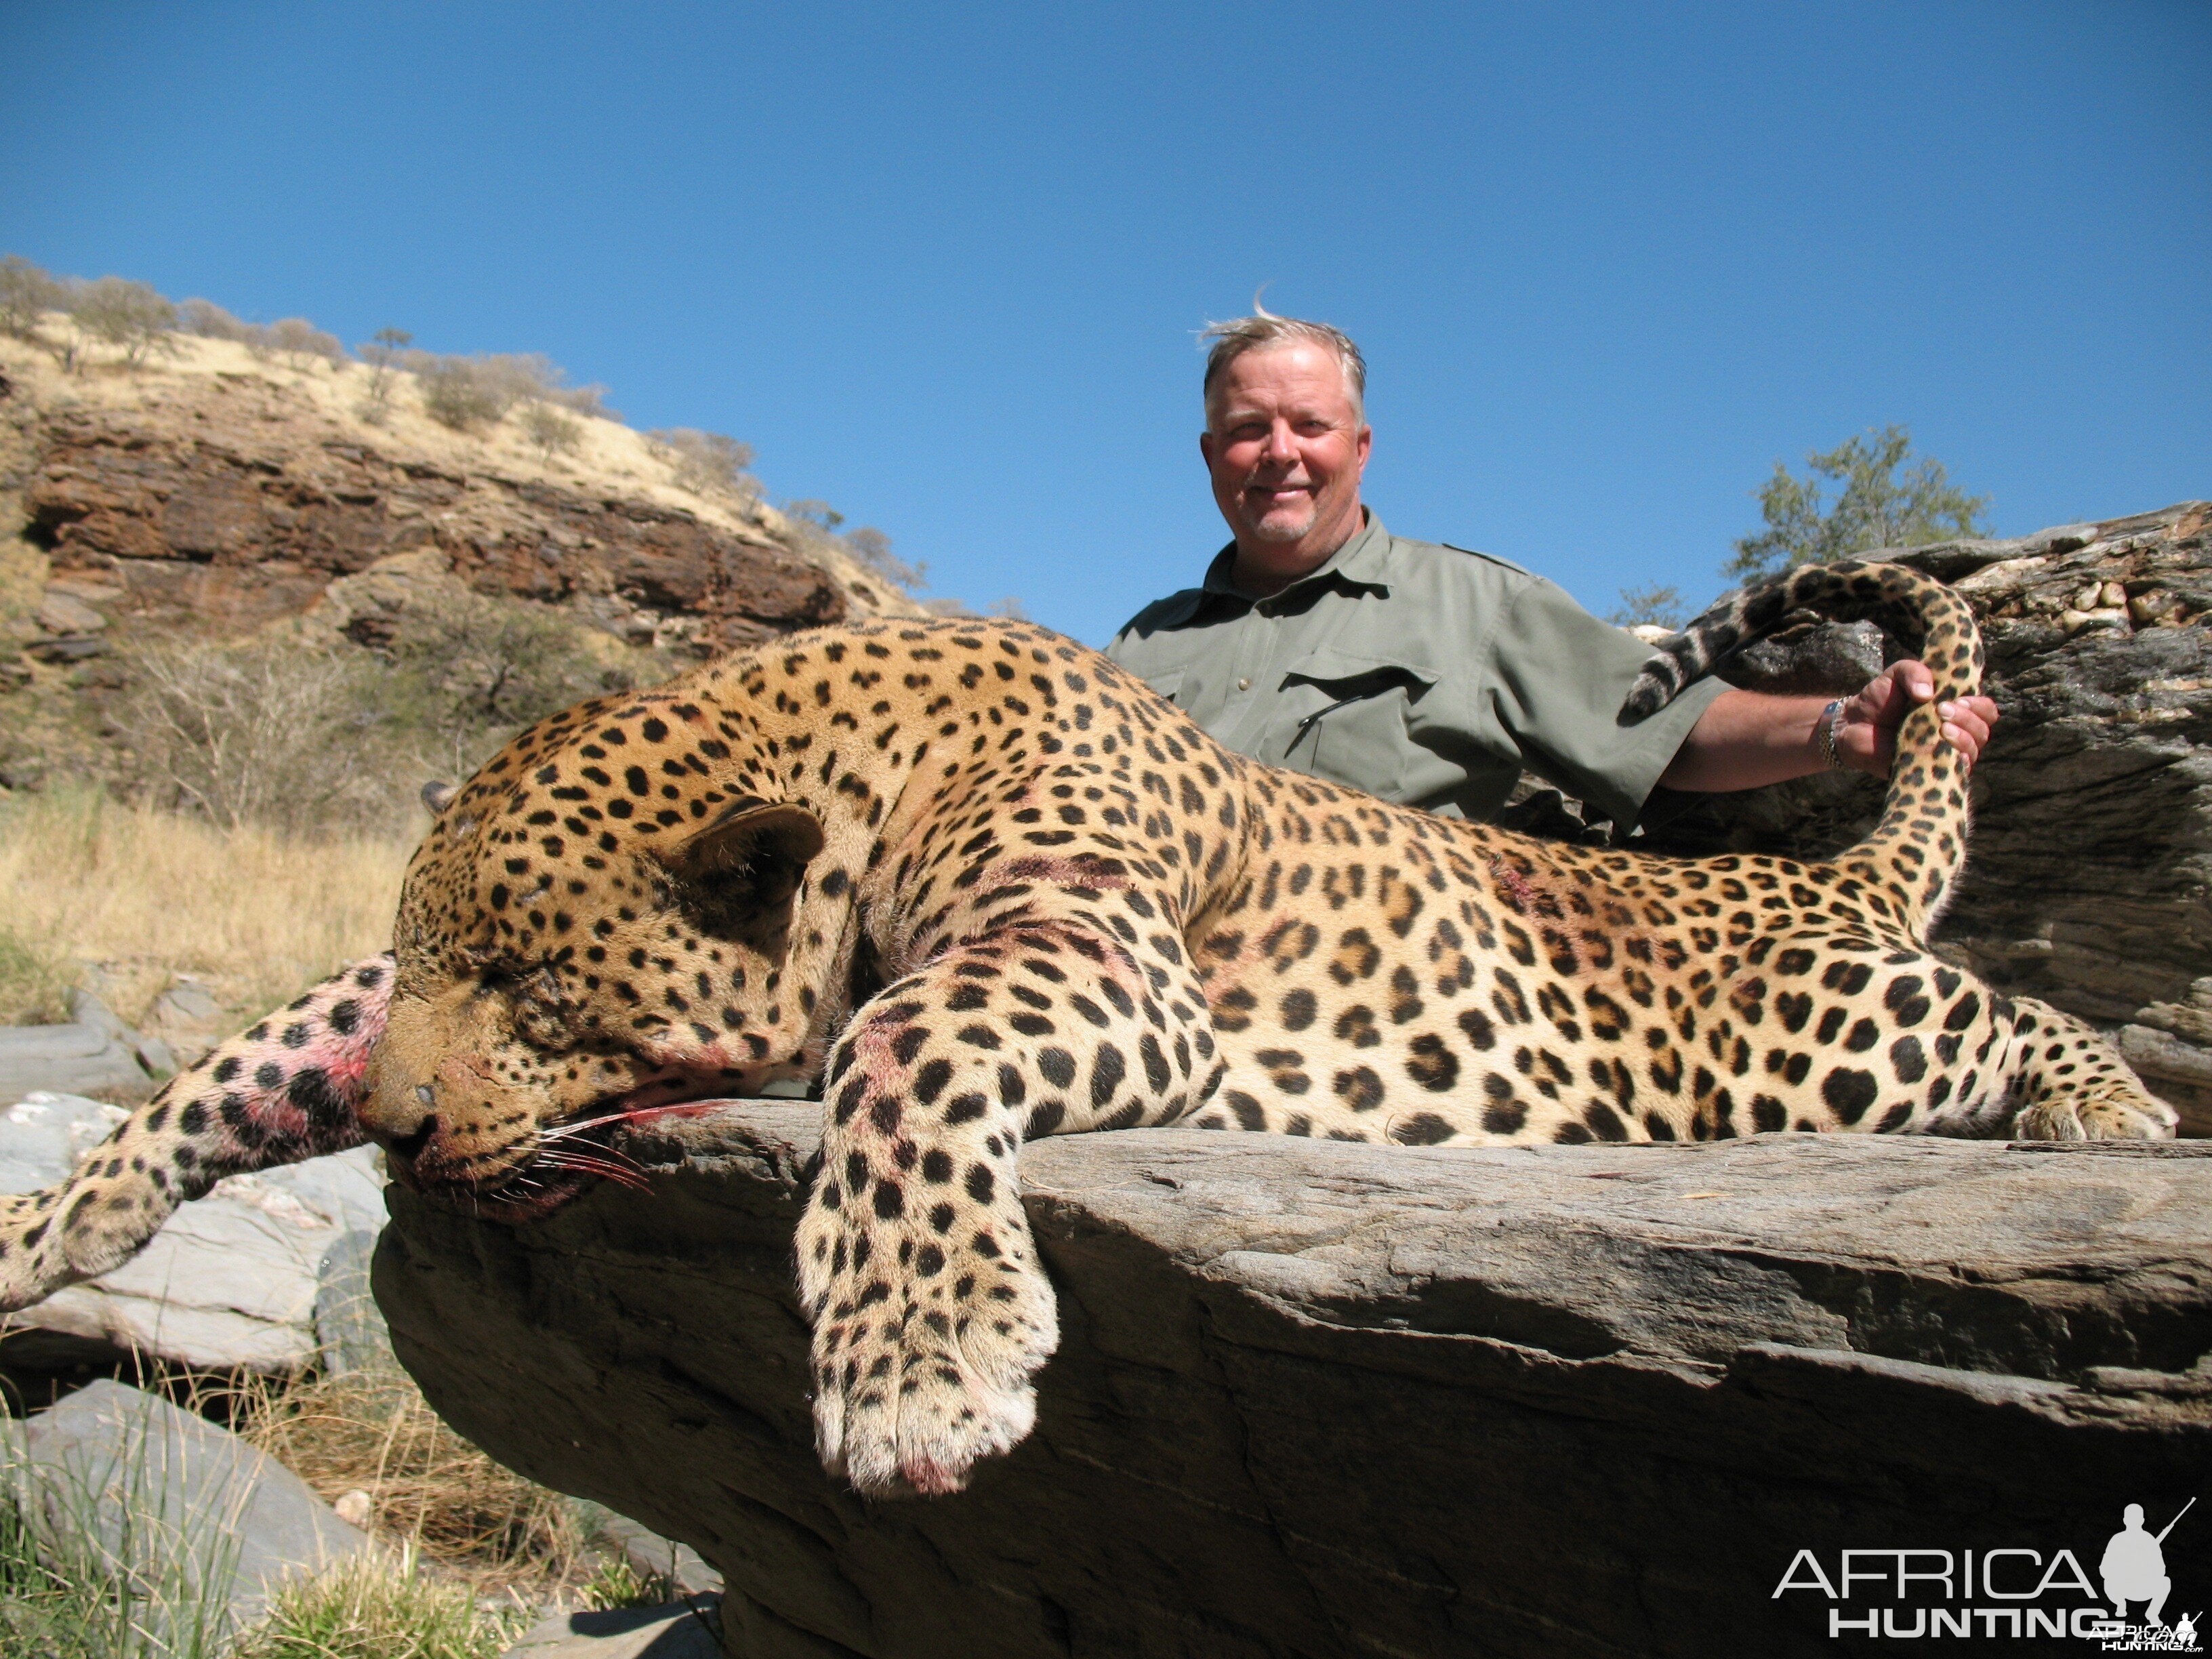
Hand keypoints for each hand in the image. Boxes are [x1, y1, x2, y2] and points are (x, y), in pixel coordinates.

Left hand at [1835, 660, 1997, 777]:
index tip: (1960, 700)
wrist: (1852, 724)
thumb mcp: (1897, 674)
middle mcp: (1954, 733)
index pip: (1985, 712)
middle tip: (1943, 710)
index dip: (1980, 707)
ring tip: (1941, 728)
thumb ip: (1914, 672)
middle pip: (1982, 733)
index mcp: (1955, 710)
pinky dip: (1953, 763)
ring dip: (1963, 739)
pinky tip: (1944, 751)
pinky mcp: (1927, 772)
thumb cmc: (1880, 698)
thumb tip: (1928, 693)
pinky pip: (1951, 774)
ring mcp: (1942, 754)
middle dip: (1970, 721)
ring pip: (1972, 753)